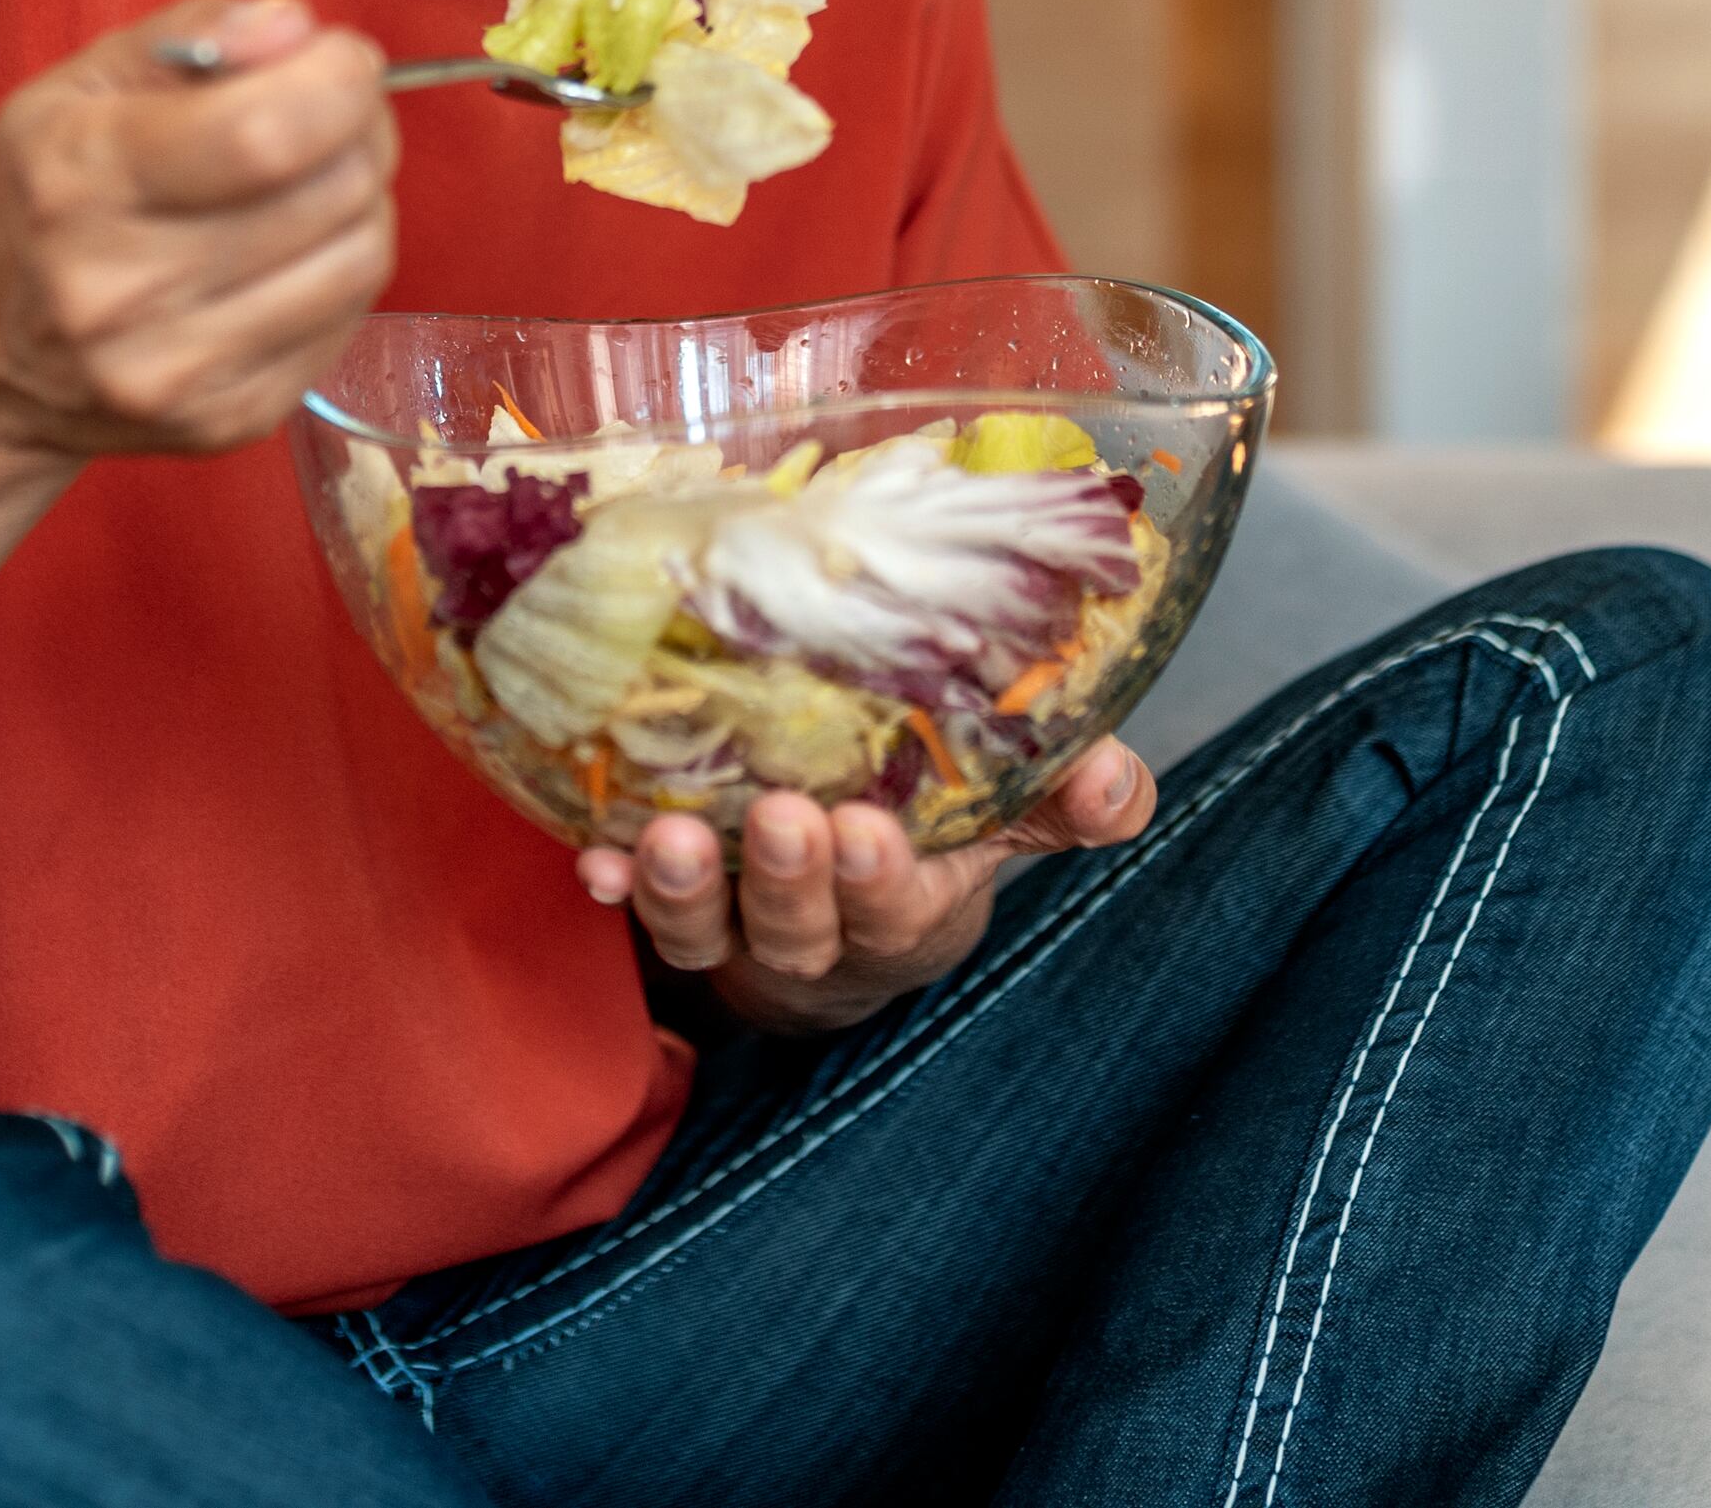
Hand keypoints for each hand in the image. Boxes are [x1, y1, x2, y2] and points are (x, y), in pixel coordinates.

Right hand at [0, 0, 395, 467]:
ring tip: (316, 180)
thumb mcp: (76, 88)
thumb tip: (297, 27)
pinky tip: (294, 251)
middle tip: (331, 113)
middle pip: (330, 191)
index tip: (341, 58)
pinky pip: (348, 322)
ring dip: (364, 200)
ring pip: (359, 259)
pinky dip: (343, 270)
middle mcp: (120, 288)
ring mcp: (176, 371)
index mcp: (78, 179)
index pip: (263, 134)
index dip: (338, 82)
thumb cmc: (37, 202)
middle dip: (361, 128)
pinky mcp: (226, 421)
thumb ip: (193, 33)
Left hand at [574, 741, 1155, 1034]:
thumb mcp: (1005, 816)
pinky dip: (618, 887)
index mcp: (909, 908)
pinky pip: (639, 912)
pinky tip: (594, 857)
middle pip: (802, 926)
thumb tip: (1117, 777)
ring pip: (711, 930)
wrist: (843, 899)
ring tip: (672, 836)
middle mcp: (821, 934)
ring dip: (686, 890)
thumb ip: (1067, 797)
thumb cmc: (933, 837)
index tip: (868, 830)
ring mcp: (741, 932)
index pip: (900, 909)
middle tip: (781, 817)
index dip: (881, 880)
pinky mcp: (677, 912)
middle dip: (790, 878)